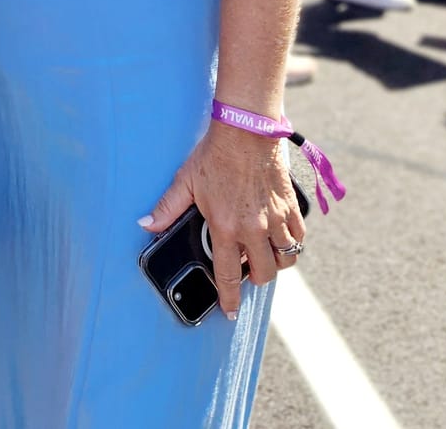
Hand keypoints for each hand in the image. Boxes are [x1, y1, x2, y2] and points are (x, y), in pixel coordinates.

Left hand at [140, 123, 303, 319]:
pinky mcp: (290, 207)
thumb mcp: (185, 182)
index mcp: (226, 227)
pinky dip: (291, 243)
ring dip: (275, 263)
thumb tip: (147, 225)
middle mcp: (254, 229)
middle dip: (255, 279)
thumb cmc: (214, 155)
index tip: (229, 313)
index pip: (229, 276)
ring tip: (263, 255)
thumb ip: (167, 208)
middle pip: (263, 274)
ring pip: (285, 259)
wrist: (246, 131)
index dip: (229, 299)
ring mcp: (276, 219)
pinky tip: (279, 236)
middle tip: (246, 271)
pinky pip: (298, 238)